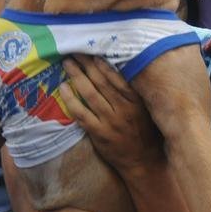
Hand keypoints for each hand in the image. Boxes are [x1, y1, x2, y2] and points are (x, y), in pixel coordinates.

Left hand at [59, 55, 163, 175]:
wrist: (144, 162)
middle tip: (75, 50)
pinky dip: (71, 99)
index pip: (117, 76)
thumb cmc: (146, 132)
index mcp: (137, 101)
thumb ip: (135, 91)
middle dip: (86, 63)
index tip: (92, 50)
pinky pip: (81, 113)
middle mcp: (124, 109)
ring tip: (68, 63)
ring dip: (76, 76)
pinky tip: (64, 87)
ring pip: (89, 94)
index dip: (102, 62)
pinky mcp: (99, 134)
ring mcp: (110, 122)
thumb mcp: (147, 109)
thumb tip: (119, 67)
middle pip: (101, 81)